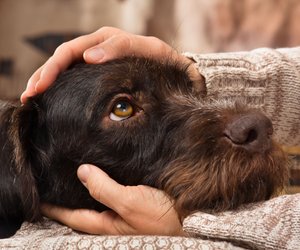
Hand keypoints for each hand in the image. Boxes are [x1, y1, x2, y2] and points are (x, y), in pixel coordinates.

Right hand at [21, 27, 198, 102]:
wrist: (175, 71)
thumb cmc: (164, 62)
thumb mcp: (149, 50)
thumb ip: (122, 47)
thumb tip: (89, 56)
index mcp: (106, 40)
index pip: (71, 51)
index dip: (53, 68)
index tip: (41, 87)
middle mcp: (97, 48)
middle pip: (62, 59)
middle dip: (43, 76)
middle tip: (29, 96)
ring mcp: (97, 61)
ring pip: (65, 68)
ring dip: (46, 82)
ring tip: (31, 99)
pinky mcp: (99, 75)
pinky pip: (75, 78)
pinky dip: (60, 87)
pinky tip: (51, 99)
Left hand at [41, 164, 183, 235]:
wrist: (193, 218)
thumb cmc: (164, 216)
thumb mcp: (131, 203)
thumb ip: (105, 189)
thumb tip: (82, 172)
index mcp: (108, 223)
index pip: (73, 215)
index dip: (55, 207)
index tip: (40, 195)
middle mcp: (113, 218)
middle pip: (83, 207)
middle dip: (67, 196)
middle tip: (53, 181)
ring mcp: (124, 210)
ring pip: (98, 198)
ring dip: (86, 188)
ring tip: (74, 174)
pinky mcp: (136, 201)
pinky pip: (114, 191)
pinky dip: (104, 183)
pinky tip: (104, 172)